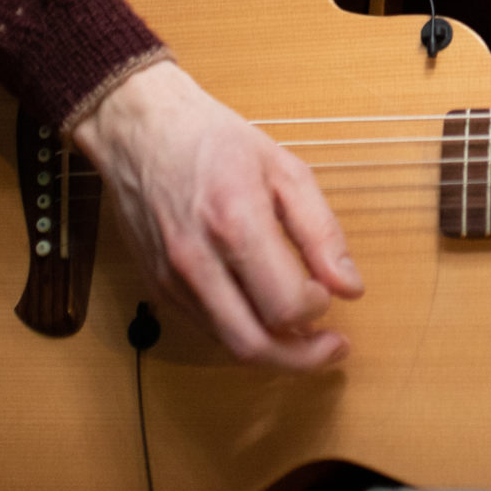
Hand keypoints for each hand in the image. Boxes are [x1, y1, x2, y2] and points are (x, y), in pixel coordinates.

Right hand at [70, 60, 363, 368]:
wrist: (140, 131)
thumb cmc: (215, 142)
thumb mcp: (285, 170)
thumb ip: (321, 232)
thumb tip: (350, 286)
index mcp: (235, 224)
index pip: (284, 305)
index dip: (318, 310)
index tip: (330, 292)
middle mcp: (197, 262)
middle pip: (253, 346)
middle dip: (302, 359)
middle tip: (331, 347)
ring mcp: (171, 280)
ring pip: (227, 346)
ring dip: (273, 352)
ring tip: (305, 333)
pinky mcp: (158, 288)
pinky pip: (207, 330)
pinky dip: (242, 333)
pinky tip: (264, 315)